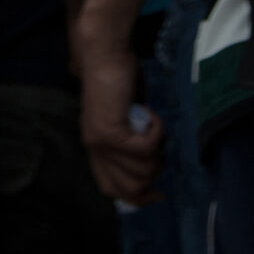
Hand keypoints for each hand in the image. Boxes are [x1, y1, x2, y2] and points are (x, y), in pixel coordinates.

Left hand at [77, 35, 162, 204]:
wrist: (104, 57)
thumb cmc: (118, 82)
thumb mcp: (122, 119)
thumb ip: (129, 142)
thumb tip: (153, 169)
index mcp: (95, 148)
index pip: (111, 189)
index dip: (137, 196)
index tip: (158, 192)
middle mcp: (94, 149)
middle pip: (129, 188)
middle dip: (153, 174)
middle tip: (159, 151)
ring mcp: (101, 143)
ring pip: (142, 170)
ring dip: (157, 151)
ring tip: (152, 128)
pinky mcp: (111, 133)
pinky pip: (146, 148)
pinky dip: (157, 131)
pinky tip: (150, 115)